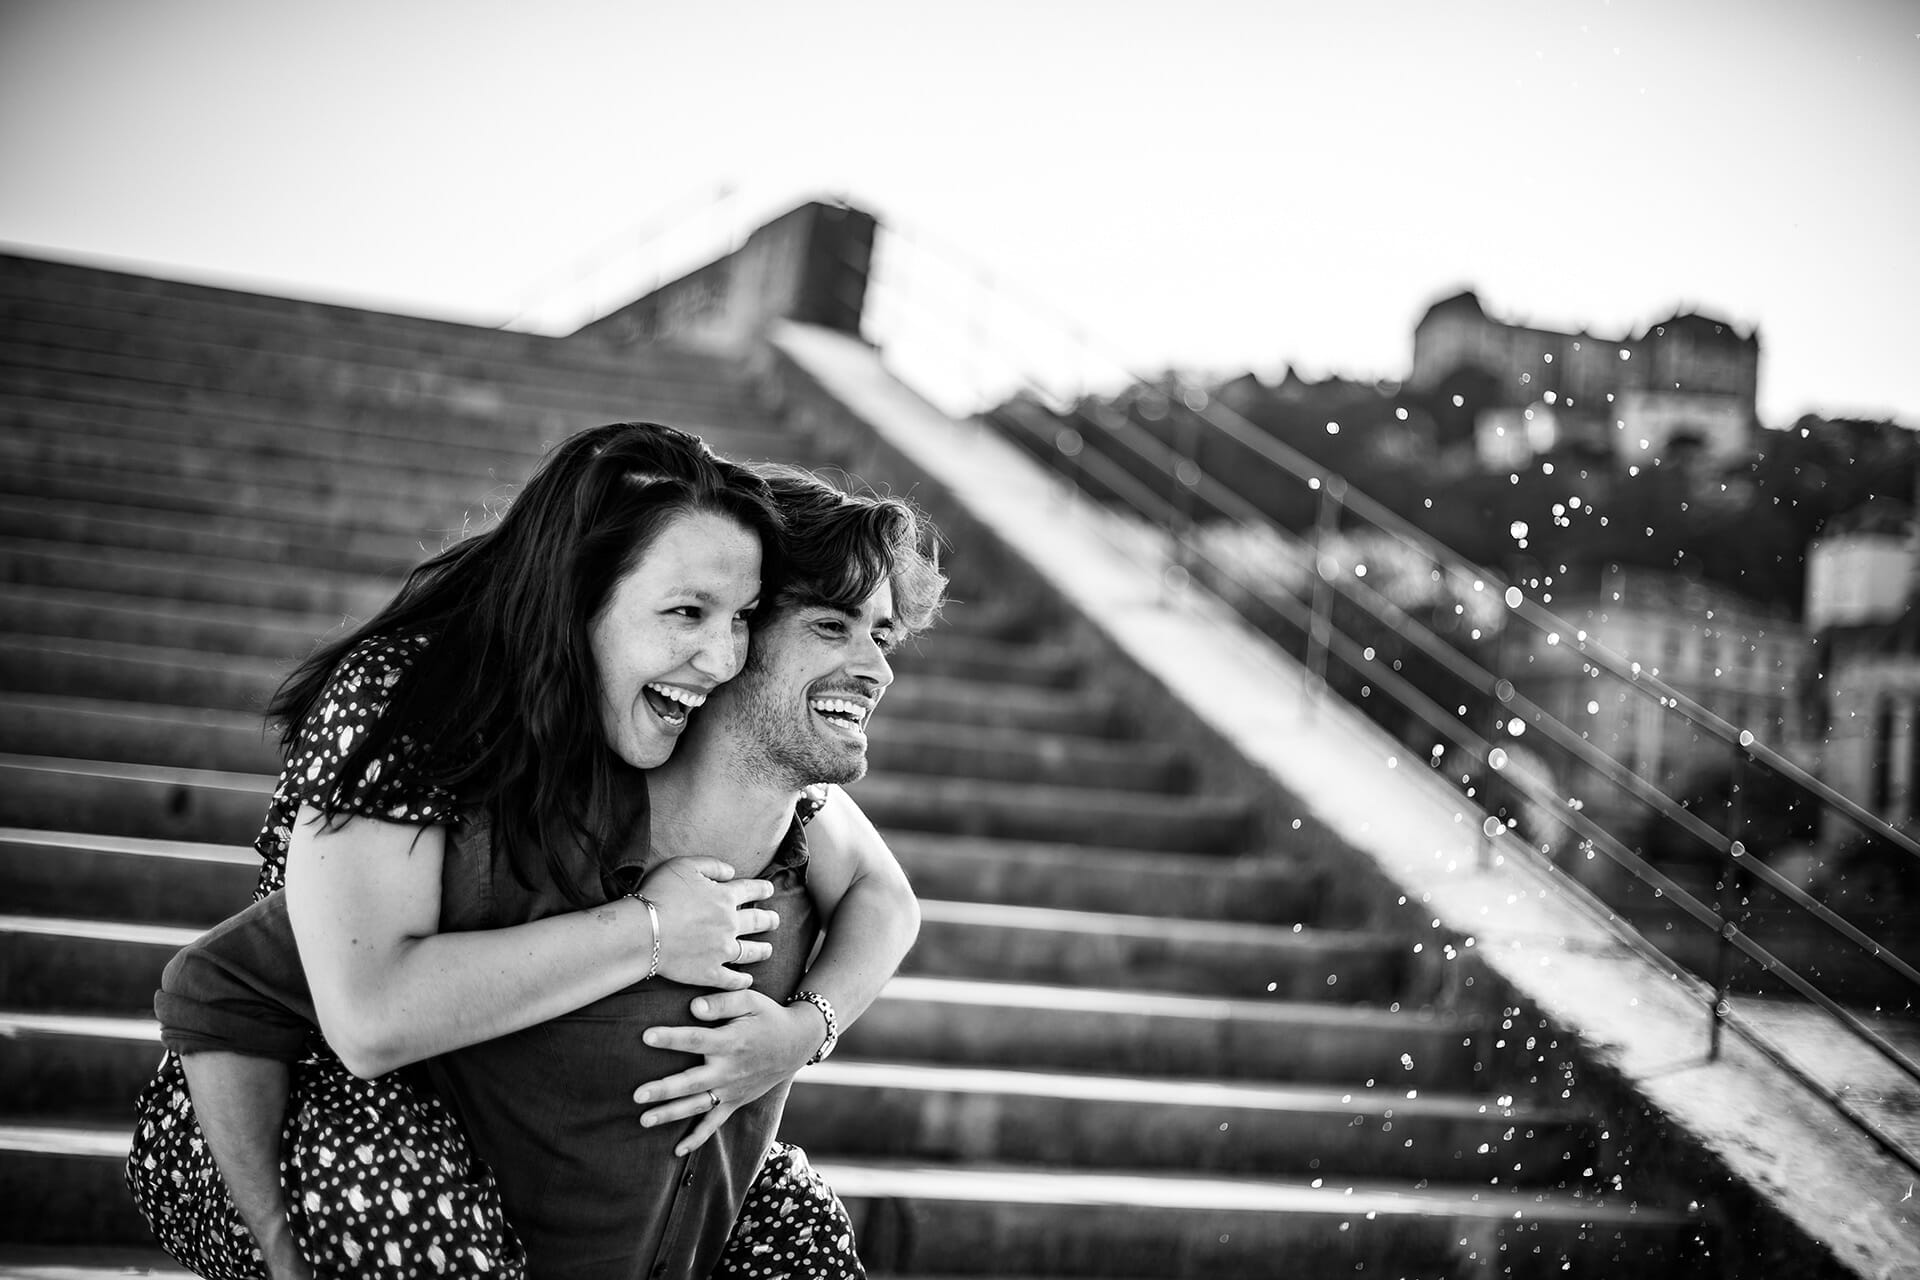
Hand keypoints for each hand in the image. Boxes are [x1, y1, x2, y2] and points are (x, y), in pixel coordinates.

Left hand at [631, 990, 819, 1154]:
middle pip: (692, 1081)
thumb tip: (693, 1007)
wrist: (797, 1043)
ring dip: (671, 1114)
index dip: (671, 1038)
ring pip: (697, 1105)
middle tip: (637, 1094)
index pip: (696, 1040)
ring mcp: (731, 1090)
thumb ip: (722, 1003)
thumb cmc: (768, 1016)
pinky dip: (697, 1138)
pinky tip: (677, 1151)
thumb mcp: (750, 1000)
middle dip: (663, 1089)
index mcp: (731, 1042)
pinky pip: (715, 1123)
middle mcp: (729, 1070)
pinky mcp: (735, 1102)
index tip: (646, 1036)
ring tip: (644, 1120)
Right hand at [639, 857, 776, 990]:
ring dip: (762, 950)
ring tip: (768, 950)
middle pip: (757, 922)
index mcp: (725, 897)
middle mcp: (730, 924)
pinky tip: (747, 980)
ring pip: (750, 951)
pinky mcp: (709, 972)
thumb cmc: (661, 894)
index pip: (751, 890)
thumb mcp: (685, 866)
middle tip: (775, 920)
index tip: (769, 890)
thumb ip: (711, 865)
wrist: (645, 931)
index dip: (762, 889)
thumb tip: (732, 872)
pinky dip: (742, 981)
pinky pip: (732, 979)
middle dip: (769, 920)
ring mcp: (721, 950)